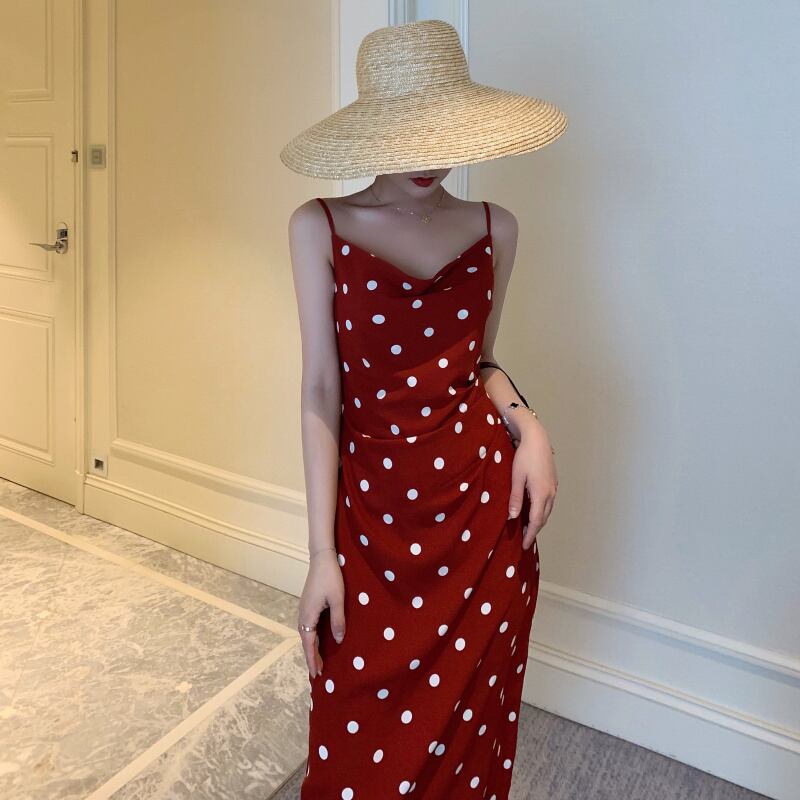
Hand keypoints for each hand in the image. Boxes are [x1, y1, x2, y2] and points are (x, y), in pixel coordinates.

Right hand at [298, 549, 345, 677]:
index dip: (312, 659)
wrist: (322, 558)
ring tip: (319, 660)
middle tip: (319, 672)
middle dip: (311, 657)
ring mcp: (304, 609)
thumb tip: (338, 641)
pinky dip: (312, 637)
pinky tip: (319, 639)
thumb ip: (338, 621)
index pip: (309, 643)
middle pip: (305, 641)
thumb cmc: (331, 577)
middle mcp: (302, 614)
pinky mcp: (308, 604)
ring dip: (311, 647)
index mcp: (308, 615)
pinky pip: (308, 626)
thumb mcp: (338, 600)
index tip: (316, 674)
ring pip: (306, 633)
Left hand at [507, 425, 557, 549]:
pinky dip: (541, 510)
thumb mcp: (516, 477)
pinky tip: (533, 509)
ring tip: (528, 527)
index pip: (536, 521)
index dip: (530, 534)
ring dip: (538, 520)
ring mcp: (553, 488)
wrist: (537, 438)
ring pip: (547, 510)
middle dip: (534, 530)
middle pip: (543, 518)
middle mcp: (550, 493)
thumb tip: (513, 517)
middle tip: (524, 539)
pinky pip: (548, 502)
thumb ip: (515, 498)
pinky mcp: (553, 482)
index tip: (524, 545)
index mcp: (541, 494)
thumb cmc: (524, 456)